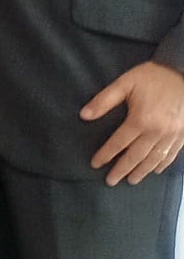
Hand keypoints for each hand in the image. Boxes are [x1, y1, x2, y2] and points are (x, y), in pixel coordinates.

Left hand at [82, 60, 183, 185]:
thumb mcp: (125, 83)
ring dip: (142, 172)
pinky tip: (155, 170)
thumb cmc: (153, 77)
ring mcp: (173, 135)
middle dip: (122, 170)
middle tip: (110, 181)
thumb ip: (104, 100)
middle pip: (136, 156)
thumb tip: (83, 115)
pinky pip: (172, 154)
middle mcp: (157, 132)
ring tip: (131, 181)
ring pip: (155, 159)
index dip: (106, 155)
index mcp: (141, 120)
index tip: (95, 164)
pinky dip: (162, 164)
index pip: (118, 143)